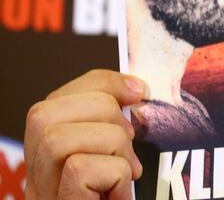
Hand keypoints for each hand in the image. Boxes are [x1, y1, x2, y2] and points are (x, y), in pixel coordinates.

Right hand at [24, 70, 146, 199]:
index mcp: (48, 153)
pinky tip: (118, 193)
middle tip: (130, 143)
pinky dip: (114, 175)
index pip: (57, 97)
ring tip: (125, 171)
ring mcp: (42, 193)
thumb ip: (114, 130)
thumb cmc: (116, 198)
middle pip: (45, 111)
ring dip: (111, 146)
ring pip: (60, 137)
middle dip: (104, 114)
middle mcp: (34, 173)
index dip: (101, 83)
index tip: (140, 92)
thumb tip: (137, 92)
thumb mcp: (116, 160)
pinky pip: (80, 169)